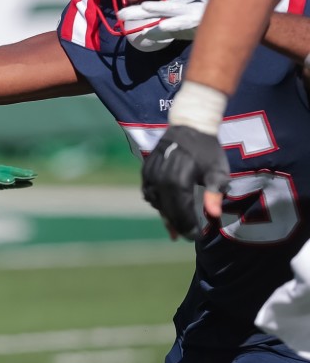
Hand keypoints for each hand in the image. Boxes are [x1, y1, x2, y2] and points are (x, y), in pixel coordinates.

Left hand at [118, 0, 205, 50]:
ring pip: (172, 10)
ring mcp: (192, 12)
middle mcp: (183, 8)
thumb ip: (166, 30)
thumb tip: (148, 33)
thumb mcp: (184, 28)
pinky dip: (175, 23)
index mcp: (176, 10)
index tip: (119, 15)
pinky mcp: (202, 19)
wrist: (234, 14)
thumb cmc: (208, 20)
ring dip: (157, 8)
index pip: (152, 11)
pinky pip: (187, 22)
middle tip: (120, 14)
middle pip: (157, 9)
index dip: (136, 12)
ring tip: (143, 8)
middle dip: (138, 11)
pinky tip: (163, 25)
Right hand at [140, 124, 228, 239]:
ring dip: (166, 215)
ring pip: (156, 203)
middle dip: (178, 225)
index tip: (197, 236)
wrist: (189, 125)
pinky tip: (166, 208)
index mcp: (178, 181)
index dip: (188, 227)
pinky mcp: (145, 171)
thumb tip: (213, 214)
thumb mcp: (217, 172)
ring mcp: (150, 175)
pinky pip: (149, 193)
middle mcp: (160, 180)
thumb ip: (214, 194)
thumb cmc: (208, 149)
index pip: (181, 211)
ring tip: (177, 225)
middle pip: (167, 210)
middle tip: (188, 235)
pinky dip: (157, 203)